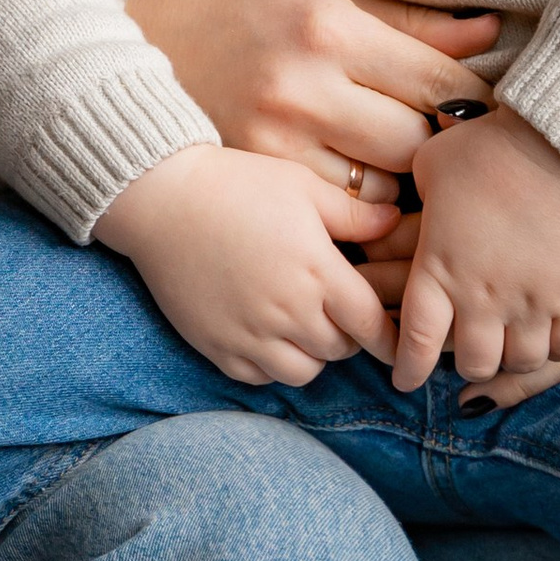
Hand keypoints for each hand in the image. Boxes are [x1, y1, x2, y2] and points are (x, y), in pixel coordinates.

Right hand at [92, 142, 398, 386]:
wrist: (162, 197)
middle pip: (340, 349)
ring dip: (311, 352)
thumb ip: (353, 213)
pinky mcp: (217, 347)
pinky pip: (260, 377)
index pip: (371, 325)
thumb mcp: (302, 185)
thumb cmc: (237, 183)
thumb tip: (397, 223)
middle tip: (340, 310)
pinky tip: (268, 332)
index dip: (389, 335)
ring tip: (303, 323)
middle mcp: (288, 311)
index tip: (395, 336)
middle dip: (348, 334)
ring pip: (304, 371)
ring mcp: (250, 334)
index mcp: (317, 272)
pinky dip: (271, 363)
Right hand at [124, 0, 495, 227]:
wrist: (138, 47)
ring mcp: (274, 144)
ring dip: (400, 189)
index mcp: (329, 28)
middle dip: (438, 149)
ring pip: (381, 195)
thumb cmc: (240, 8)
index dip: (473, 103)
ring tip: (400, 172)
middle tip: (447, 147)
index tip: (484, 112)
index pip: (438, 80)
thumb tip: (489, 35)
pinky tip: (355, 195)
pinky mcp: (256, 184)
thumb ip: (407, 22)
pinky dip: (357, 218)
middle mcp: (302, 89)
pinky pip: (336, 222)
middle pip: (416, 145)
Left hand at [392, 112, 559, 392]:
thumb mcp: (432, 164)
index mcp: (438, 268)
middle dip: (464, 363)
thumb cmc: (486, 146)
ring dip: (510, 360)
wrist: (558, 142)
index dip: (406, 367)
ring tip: (507, 350)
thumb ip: (418, 196)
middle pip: (470, 361)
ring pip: (518, 361)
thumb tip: (412, 201)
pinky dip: (554, 348)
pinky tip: (548, 338)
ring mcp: (528, 300)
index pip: (414, 341)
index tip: (404, 379)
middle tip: (464, 354)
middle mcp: (480, 296)